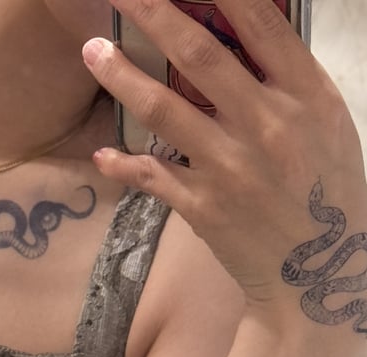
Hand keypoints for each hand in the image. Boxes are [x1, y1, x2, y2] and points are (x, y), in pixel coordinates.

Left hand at [83, 0, 366, 322]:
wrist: (320, 270)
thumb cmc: (326, 191)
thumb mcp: (325, 125)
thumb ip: (286, 85)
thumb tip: (240, 40)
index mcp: (307, 96)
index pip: (260, 25)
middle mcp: (267, 125)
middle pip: (200, 55)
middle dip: (154, 14)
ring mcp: (230, 167)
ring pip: (164, 109)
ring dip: (122, 77)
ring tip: (92, 52)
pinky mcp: (203, 206)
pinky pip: (152, 176)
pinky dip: (123, 164)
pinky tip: (101, 154)